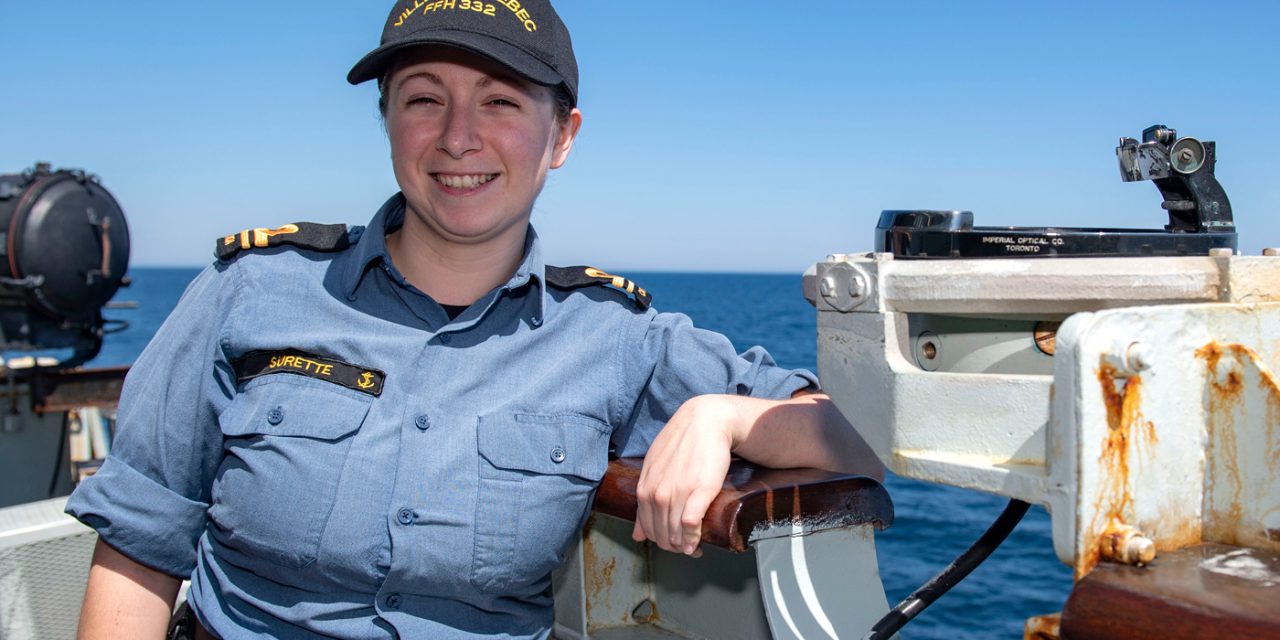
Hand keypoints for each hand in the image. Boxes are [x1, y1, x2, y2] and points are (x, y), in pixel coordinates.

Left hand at [631, 394, 741, 556]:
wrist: (705, 422)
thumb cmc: (682, 443)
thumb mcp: (654, 468)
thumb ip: (645, 499)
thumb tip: (637, 534)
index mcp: (644, 489)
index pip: (647, 529)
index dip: (660, 542)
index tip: (672, 544)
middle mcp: (657, 494)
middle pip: (662, 536)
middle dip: (673, 547)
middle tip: (687, 548)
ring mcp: (677, 493)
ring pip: (676, 534)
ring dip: (685, 547)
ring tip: (694, 548)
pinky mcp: (699, 491)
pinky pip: (691, 525)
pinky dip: (693, 539)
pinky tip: (697, 544)